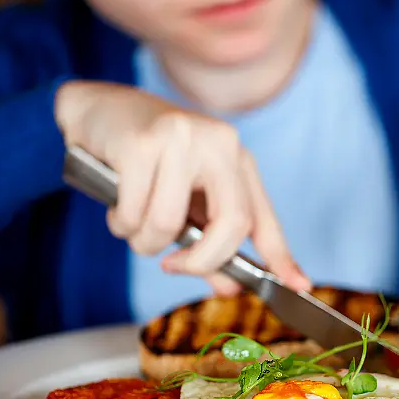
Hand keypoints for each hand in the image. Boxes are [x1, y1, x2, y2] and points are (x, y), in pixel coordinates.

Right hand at [54, 81, 309, 295]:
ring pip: (168, 224)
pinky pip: (133, 212)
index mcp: (236, 158)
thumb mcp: (186, 202)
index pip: (262, 217)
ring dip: (143, 240)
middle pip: (231, 225)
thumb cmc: (146, 160)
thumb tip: (230, 288)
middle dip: (201, 262)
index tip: (300, 286)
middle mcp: (218, 143)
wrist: (98, 110)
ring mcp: (181, 138)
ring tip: (132, 219)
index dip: (281, 256)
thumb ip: (209, 242)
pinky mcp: (140, 142)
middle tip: (173, 267)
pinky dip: (120, 222)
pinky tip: (115, 201)